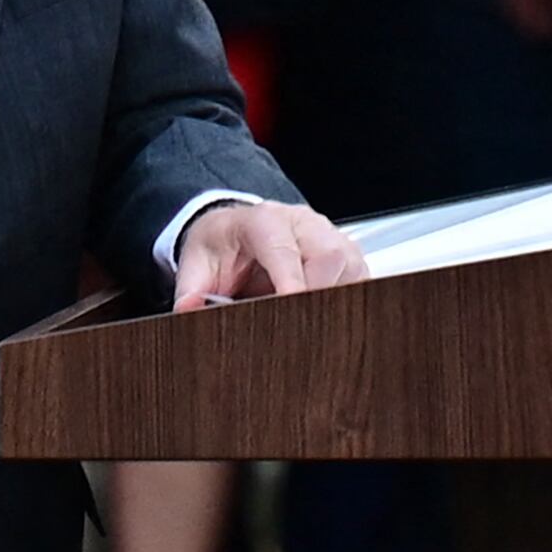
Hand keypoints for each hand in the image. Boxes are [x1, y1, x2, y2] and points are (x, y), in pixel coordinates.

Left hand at [171, 200, 370, 311]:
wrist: (234, 229)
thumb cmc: (220, 245)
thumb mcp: (195, 264)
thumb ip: (191, 289)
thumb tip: (190, 310)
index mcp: (263, 220)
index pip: (284, 250)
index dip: (291, 282)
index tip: (291, 306)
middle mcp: (302, 223)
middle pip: (328, 256)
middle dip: (318, 296)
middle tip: (301, 331)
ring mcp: (329, 235)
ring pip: (352, 267)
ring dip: (336, 301)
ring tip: (312, 327)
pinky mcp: (347, 253)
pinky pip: (362, 278)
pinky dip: (349, 302)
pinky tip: (329, 319)